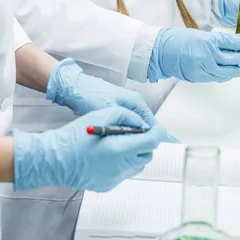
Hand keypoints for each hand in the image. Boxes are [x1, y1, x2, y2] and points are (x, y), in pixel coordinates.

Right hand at [13, 107, 164, 191]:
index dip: (154, 133)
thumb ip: (125, 115)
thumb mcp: (101, 114)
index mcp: (121, 149)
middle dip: (144, 143)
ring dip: (134, 154)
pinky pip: (123, 173)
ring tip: (117, 144)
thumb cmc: (73, 137)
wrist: (54, 159)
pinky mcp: (108, 185)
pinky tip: (106, 156)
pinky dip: (121, 164)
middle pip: (147, 154)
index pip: (152, 141)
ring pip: (137, 165)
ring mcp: (115, 178)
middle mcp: (121, 166)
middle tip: (132, 135)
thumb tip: (139, 122)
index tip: (151, 129)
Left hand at [46, 59, 179, 142]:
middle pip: (147, 126)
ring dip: (141, 138)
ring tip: (147, 151)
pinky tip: (132, 144)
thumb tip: (142, 132)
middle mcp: (133, 104)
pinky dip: (132, 135)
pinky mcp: (117, 112)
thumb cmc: (91, 95)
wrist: (74, 88)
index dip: (158, 136)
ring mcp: (125, 108)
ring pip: (138, 127)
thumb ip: (127, 122)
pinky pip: (129, 127)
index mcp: (135, 102)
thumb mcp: (110, 111)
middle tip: (157, 152)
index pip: (152, 123)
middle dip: (151, 139)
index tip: (165, 146)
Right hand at [147, 29, 239, 82]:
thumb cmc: (179, 40)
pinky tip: (236, 70)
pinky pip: (221, 76)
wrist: (161, 53)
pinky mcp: (202, 77)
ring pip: (231, 71)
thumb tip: (238, 45)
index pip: (234, 43)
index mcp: (208, 42)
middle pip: (236, 59)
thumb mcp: (201, 34)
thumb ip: (219, 40)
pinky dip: (231, 73)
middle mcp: (208, 56)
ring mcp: (205, 69)